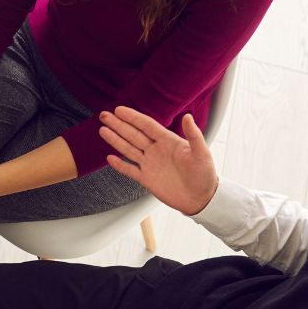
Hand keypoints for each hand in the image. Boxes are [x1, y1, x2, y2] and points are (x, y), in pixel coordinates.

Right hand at [99, 107, 217, 215]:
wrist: (201, 199)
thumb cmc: (204, 175)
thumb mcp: (202, 153)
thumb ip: (193, 135)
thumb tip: (187, 116)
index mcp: (168, 141)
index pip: (146, 126)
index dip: (132, 117)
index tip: (119, 110)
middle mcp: (156, 150)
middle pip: (133, 135)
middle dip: (118, 125)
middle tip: (105, 116)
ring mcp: (150, 164)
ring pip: (128, 149)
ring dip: (115, 140)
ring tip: (103, 130)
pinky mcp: (146, 179)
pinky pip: (129, 170)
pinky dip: (119, 165)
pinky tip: (109, 158)